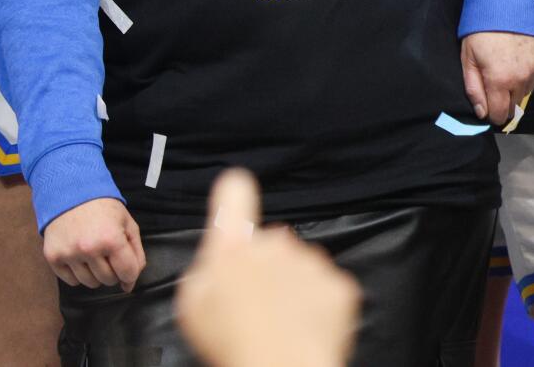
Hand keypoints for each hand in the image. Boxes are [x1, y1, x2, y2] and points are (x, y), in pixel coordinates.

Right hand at [44, 196, 145, 291]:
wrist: (70, 191)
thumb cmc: (103, 208)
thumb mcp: (127, 224)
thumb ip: (136, 254)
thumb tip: (129, 284)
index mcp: (111, 239)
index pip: (128, 273)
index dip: (130, 273)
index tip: (126, 266)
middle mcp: (88, 248)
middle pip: (109, 280)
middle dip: (113, 271)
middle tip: (108, 253)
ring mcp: (69, 253)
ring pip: (90, 283)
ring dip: (95, 274)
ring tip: (93, 253)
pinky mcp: (53, 257)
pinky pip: (71, 281)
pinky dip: (78, 274)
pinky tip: (79, 256)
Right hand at [176, 169, 358, 366]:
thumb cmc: (233, 344)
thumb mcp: (194, 306)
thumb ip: (206, 271)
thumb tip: (217, 261)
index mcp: (234, 246)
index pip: (235, 195)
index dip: (235, 193)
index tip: (236, 190)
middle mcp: (276, 244)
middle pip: (271, 244)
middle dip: (266, 267)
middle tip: (257, 306)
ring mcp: (311, 262)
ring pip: (301, 267)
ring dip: (293, 289)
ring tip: (280, 325)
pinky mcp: (340, 285)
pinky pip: (327, 289)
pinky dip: (319, 307)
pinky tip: (304, 330)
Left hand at [460, 31, 533, 124]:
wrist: (505, 1)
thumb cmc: (480, 30)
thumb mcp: (468, 59)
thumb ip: (474, 89)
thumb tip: (482, 113)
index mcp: (500, 80)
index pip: (500, 115)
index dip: (492, 112)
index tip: (487, 103)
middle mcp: (522, 78)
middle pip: (513, 106)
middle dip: (503, 98)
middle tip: (495, 78)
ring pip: (525, 92)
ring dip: (516, 86)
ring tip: (507, 65)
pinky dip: (528, 73)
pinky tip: (519, 58)